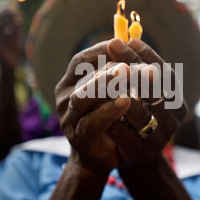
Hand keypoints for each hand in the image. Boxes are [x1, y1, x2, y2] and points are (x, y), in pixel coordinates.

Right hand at [0, 2, 22, 69]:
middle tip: (17, 11)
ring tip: (19, 20)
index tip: (14, 4)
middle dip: (6, 13)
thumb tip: (18, 10)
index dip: (3, 8)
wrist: (9, 66)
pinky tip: (15, 30)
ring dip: (7, 20)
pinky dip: (7, 31)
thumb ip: (15, 24)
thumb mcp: (15, 35)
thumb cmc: (12, 51)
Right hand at [55, 42, 130, 173]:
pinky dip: (109, 110)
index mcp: (72, 81)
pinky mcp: (78, 136)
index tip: (125, 43)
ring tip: (126, 73)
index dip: (103, 50)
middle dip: (111, 66)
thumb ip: (118, 73)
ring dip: (106, 83)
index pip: (83, 60)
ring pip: (84, 96)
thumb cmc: (110, 118)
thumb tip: (133, 44)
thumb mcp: (113, 93)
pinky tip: (126, 102)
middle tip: (131, 59)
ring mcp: (69, 117)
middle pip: (86, 75)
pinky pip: (92, 122)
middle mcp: (66, 96)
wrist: (101, 156)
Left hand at [106, 38, 187, 167]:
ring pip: (140, 112)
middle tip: (113, 44)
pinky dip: (111, 119)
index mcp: (177, 99)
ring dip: (120, 92)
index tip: (128, 39)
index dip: (147, 55)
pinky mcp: (145, 152)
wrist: (132, 153)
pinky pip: (126, 135)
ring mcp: (162, 136)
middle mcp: (176, 117)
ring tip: (102, 72)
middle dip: (132, 65)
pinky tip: (97, 105)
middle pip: (155, 88)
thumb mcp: (140, 90)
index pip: (166, 72)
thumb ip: (137, 70)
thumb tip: (124, 36)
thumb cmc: (134, 115)